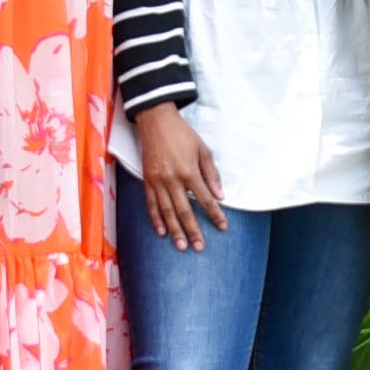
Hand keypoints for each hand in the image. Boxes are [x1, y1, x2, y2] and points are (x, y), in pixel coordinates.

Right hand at [133, 101, 224, 253]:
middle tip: (199, 247)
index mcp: (189, 172)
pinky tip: (161, 231)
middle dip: (193, 230)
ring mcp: (158, 182)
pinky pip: (151, 204)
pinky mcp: (147, 180)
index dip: (215, 215)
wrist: (156, 121)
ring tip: (181, 246)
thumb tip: (220, 196)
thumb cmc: (182, 134)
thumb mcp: (203, 149)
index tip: (222, 227)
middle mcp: (173, 180)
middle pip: (184, 211)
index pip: (205, 199)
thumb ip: (211, 174)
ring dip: (174, 230)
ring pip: (167, 212)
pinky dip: (156, 219)